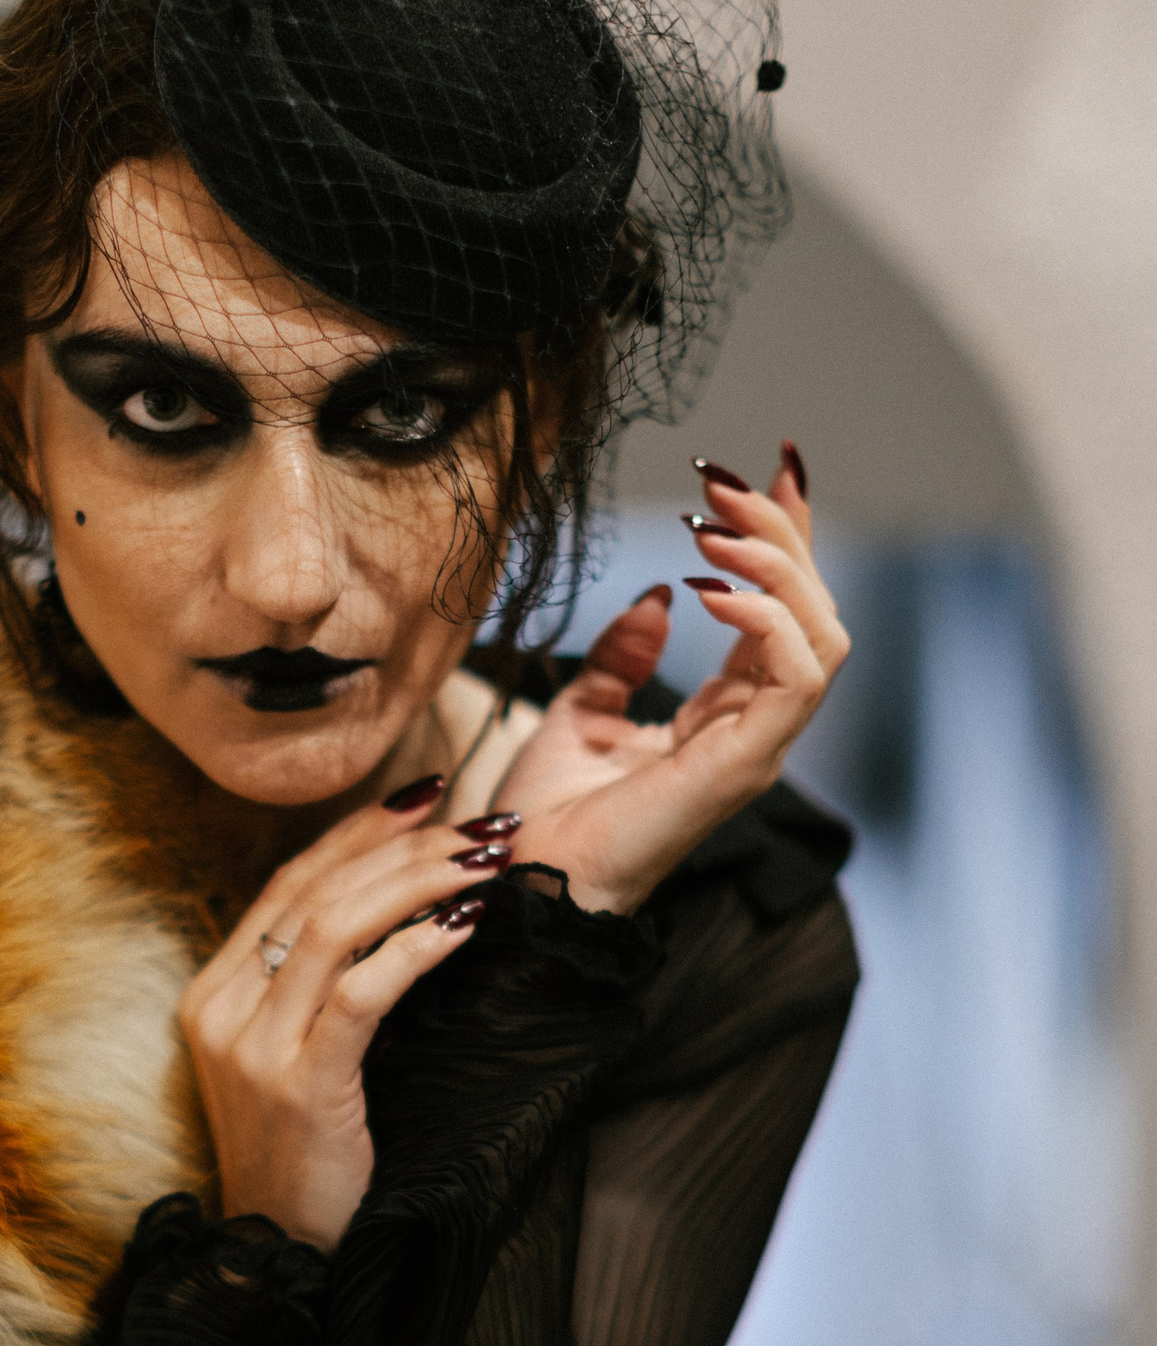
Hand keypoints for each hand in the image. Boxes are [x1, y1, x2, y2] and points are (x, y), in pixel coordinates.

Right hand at [180, 784, 508, 1250]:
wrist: (279, 1250)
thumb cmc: (307, 1154)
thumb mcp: (297, 1056)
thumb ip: (320, 987)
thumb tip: (398, 905)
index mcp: (214, 991)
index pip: (289, 882)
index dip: (359, 830)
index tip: (428, 797)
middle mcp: (223, 1007)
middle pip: (316, 889)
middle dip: (408, 845)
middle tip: (483, 824)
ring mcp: (254, 1045)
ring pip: (338, 924)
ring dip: (423, 882)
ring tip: (488, 863)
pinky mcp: (300, 1084)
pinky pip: (365, 990)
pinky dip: (421, 947)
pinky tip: (468, 927)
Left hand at [492, 445, 846, 912]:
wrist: (523, 880)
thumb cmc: (547, 815)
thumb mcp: (581, 710)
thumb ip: (623, 656)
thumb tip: (660, 596)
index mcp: (723, 716)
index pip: (781, 613)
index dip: (787, 538)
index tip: (771, 466)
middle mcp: (753, 728)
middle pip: (811, 610)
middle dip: (778, 532)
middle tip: (719, 483)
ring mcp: (755, 747)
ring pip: (821, 634)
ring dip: (777, 563)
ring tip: (712, 526)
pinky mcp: (742, 764)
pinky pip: (793, 675)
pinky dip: (765, 618)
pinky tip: (711, 588)